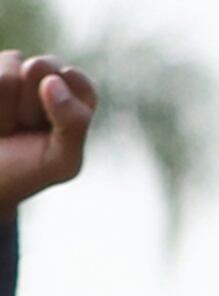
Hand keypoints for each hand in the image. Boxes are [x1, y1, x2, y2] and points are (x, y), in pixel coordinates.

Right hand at [0, 54, 97, 213]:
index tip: (52, 130)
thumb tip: (51, 81)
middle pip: (39, 68)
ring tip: (4, 127)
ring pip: (6, 78)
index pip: (77, 79)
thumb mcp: (61, 160)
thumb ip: (73, 123)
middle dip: (30, 107)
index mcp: (73, 91)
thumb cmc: (26, 169)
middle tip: (25, 129)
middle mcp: (41, 72)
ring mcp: (6, 67)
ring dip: (3, 112)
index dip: (62, 105)